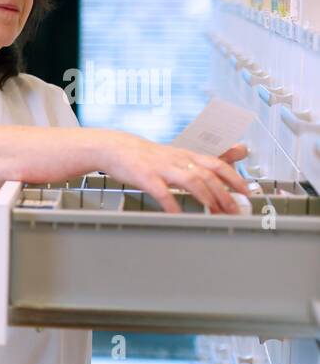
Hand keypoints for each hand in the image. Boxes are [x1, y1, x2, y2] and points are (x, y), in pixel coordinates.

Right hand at [98, 132, 249, 213]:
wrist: (116, 148)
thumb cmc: (147, 156)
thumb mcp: (176, 155)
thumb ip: (200, 161)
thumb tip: (229, 156)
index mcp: (187, 155)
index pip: (218, 164)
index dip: (235, 178)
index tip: (247, 193)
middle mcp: (179, 160)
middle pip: (209, 175)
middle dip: (225, 194)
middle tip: (235, 211)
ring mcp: (163, 168)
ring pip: (192, 181)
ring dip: (207, 198)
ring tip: (215, 213)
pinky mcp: (146, 177)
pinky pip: (162, 192)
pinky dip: (173, 205)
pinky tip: (178, 215)